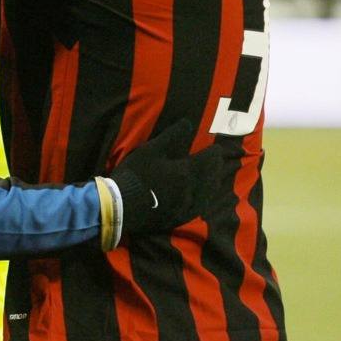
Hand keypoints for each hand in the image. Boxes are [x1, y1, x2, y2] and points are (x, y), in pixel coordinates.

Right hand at [109, 119, 230, 236]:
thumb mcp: (150, 150)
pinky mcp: (179, 218)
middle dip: (217, 168)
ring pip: (208, 195)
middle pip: (212, 178)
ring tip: (215, 179)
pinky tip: (203, 200)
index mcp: (187, 171)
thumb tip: (188, 122)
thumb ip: (171, 136)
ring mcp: (186, 207)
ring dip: (214, 185)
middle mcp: (192, 190)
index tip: (217, 149)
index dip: (215, 153)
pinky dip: (205, 201)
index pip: (209, 160)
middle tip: (219, 162)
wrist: (121, 206)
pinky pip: (199, 209)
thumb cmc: (136, 174)